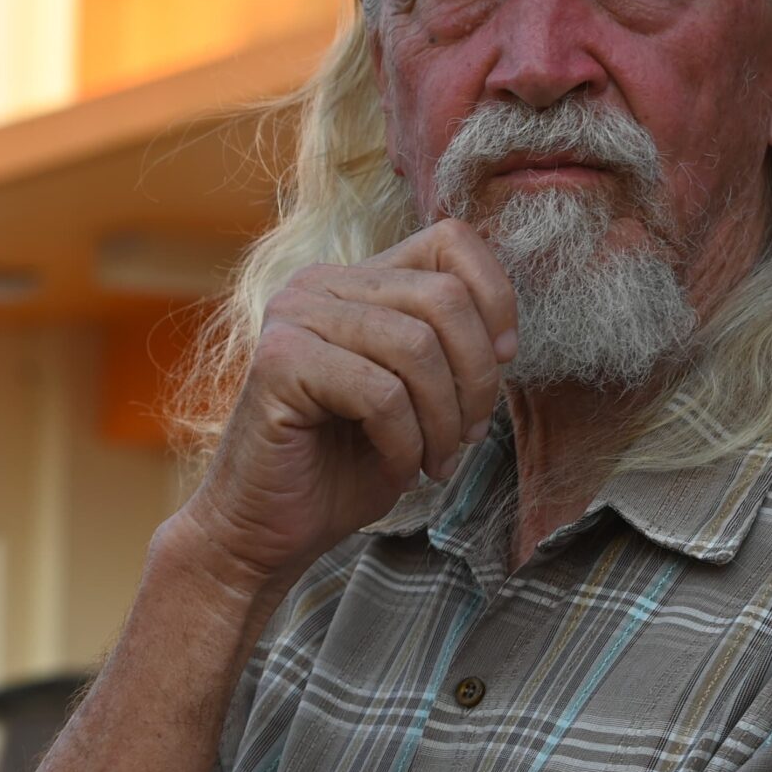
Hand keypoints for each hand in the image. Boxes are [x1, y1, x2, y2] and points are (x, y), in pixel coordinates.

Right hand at [173, 219, 516, 595]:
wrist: (266, 531)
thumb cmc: (341, 470)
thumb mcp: (415, 398)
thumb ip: (448, 350)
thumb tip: (505, 340)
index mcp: (354, 281)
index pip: (450, 240)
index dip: (496, 299)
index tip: (501, 363)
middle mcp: (319, 285)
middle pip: (445, 296)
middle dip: (477, 378)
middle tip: (467, 436)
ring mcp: (294, 317)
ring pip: (417, 346)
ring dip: (444, 420)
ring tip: (434, 461)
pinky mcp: (279, 362)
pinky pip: (381, 393)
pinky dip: (406, 442)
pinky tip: (398, 468)